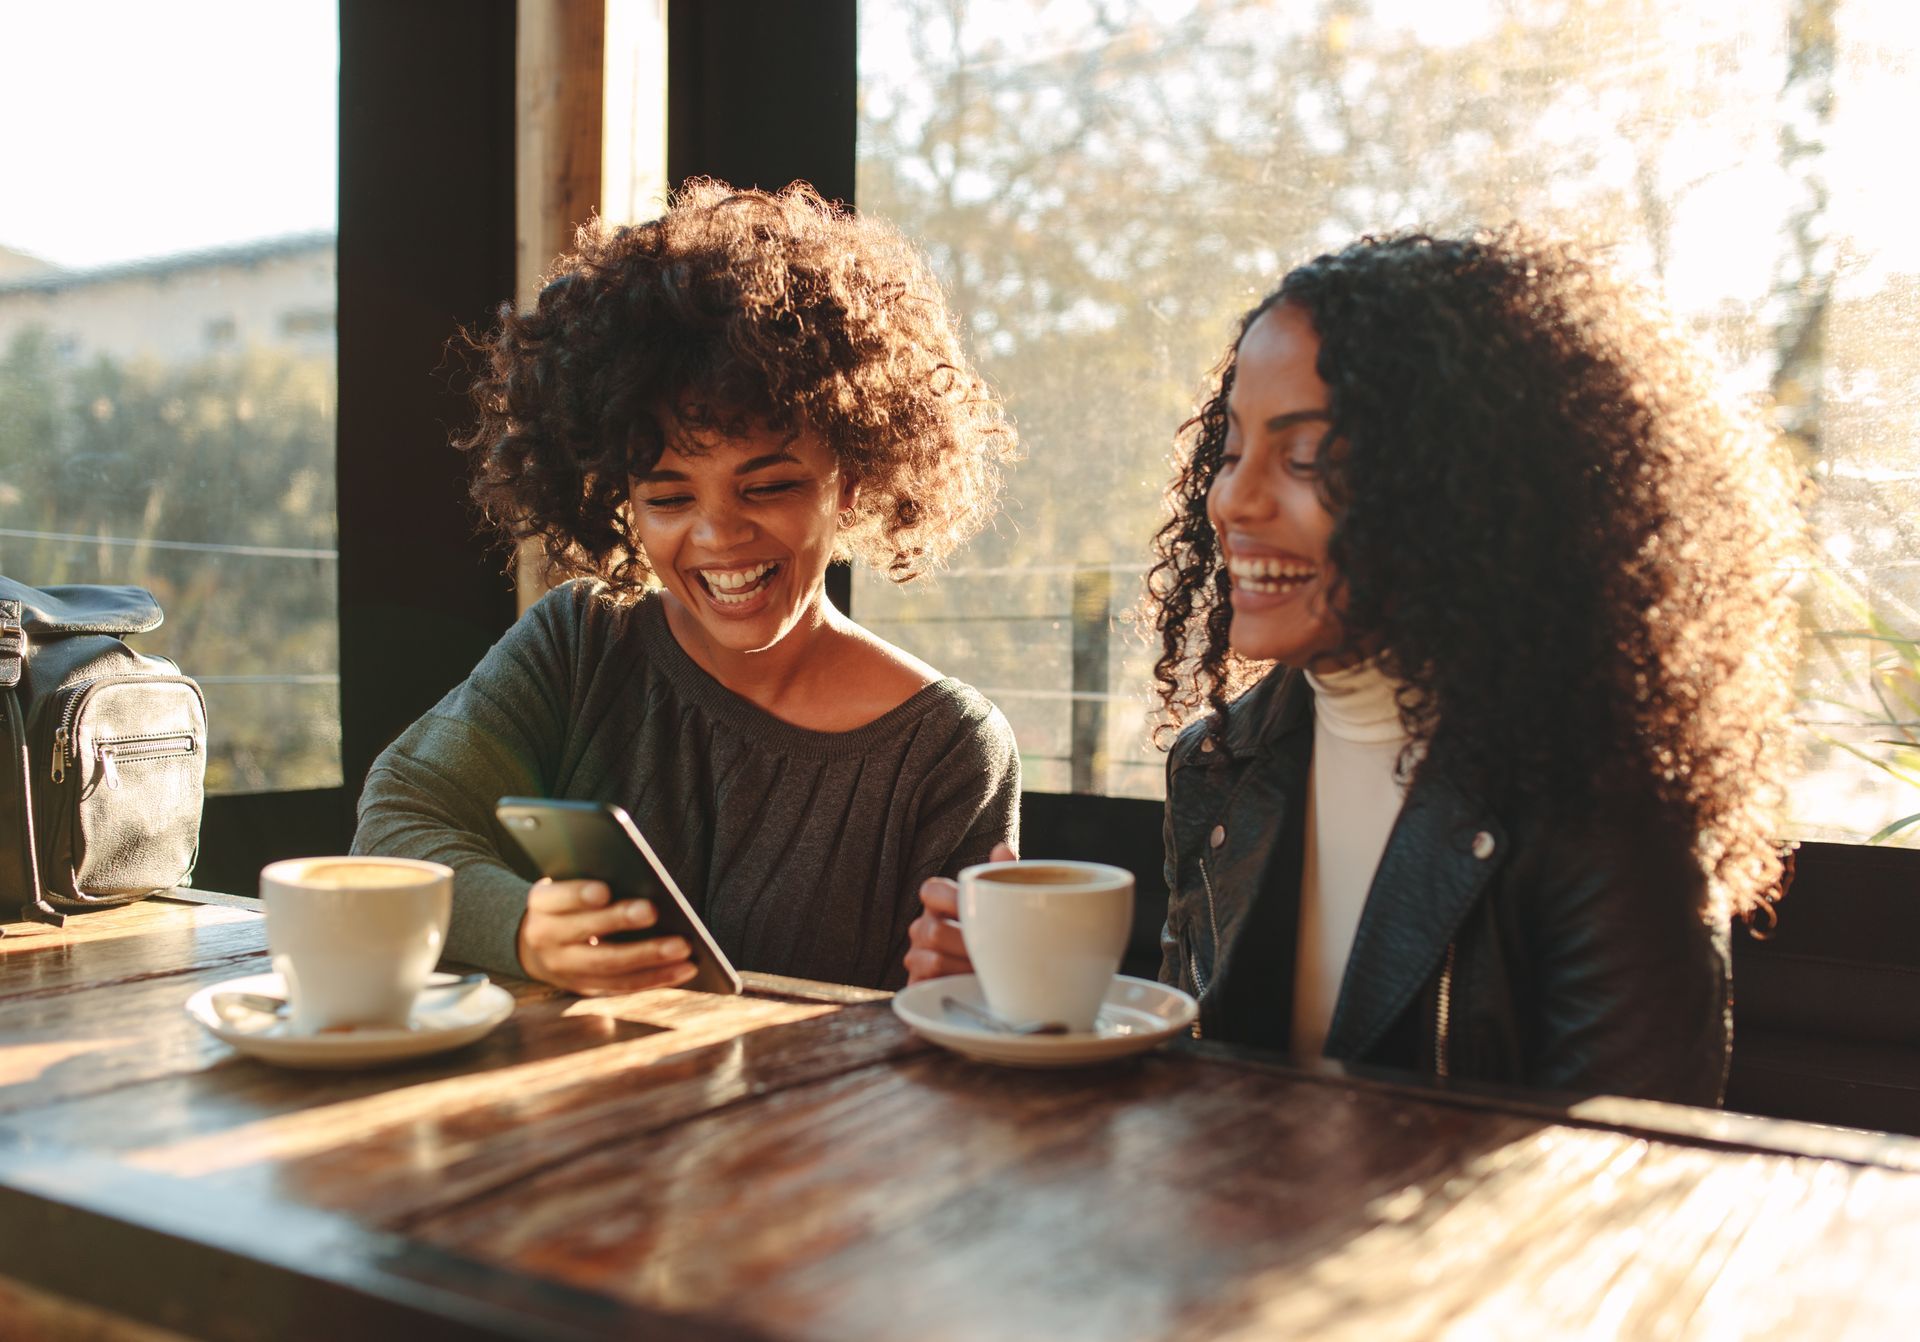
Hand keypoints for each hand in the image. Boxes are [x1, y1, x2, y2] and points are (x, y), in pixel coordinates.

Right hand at [517, 878, 698, 995]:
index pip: (556, 898)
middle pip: (585, 932)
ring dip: (649, 957)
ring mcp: (566, 969)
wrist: (537, 945)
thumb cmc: (568, 903)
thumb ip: (590, 884)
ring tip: (683, 947)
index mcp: (541, 905)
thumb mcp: (566, 887)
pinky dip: (657, 977)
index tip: (604, 891)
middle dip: (620, 921)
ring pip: (609, 965)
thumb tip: (641, 879)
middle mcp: (547, 938)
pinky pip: (624, 985)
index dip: (578, 895)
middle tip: (652, 911)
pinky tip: (685, 968)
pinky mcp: (588, 987)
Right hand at [905, 841, 1016, 984]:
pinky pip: (928, 981)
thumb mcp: (1001, 909)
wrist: (995, 986)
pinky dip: (954, 983)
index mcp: (940, 903)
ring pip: (933, 958)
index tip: (979, 913)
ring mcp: (917, 956)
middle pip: (933, 930)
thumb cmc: (997, 940)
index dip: (952, 900)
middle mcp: (923, 927)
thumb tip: (1002, 848)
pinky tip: (974, 985)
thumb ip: (1000, 879)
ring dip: (964, 966)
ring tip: (990, 970)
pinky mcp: (917, 983)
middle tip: (997, 951)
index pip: (931, 890)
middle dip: (968, 944)